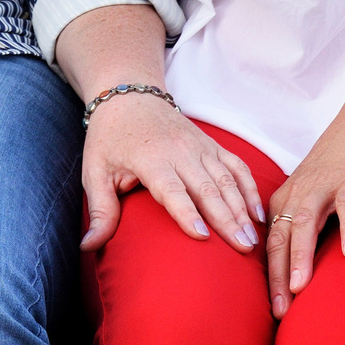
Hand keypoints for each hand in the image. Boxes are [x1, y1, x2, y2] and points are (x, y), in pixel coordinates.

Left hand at [80, 91, 263, 252]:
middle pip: (208, 188)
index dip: (186, 213)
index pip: (172, 190)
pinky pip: (237, 166)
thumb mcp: (96, 172)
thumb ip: (99, 210)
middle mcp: (180, 151)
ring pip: (227, 179)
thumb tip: (87, 246)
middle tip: (242, 248)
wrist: (129, 96)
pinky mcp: (211, 144)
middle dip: (227, 219)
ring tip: (252, 239)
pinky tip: (257, 214)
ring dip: (242, 209)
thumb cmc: (110, 138)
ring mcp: (200, 146)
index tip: (202, 236)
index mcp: (151, 159)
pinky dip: (249, 188)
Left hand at [263, 116, 344, 316]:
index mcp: (285, 201)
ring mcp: (323, 186)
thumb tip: (296, 270)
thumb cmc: (338, 168)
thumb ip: (302, 227)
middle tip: (278, 311)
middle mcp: (298, 195)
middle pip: (281, 238)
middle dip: (278, 277)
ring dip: (301, 256)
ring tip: (300, 288)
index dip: (269, 279)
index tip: (272, 312)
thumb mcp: (312, 197)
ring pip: (305, 223)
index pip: (270, 245)